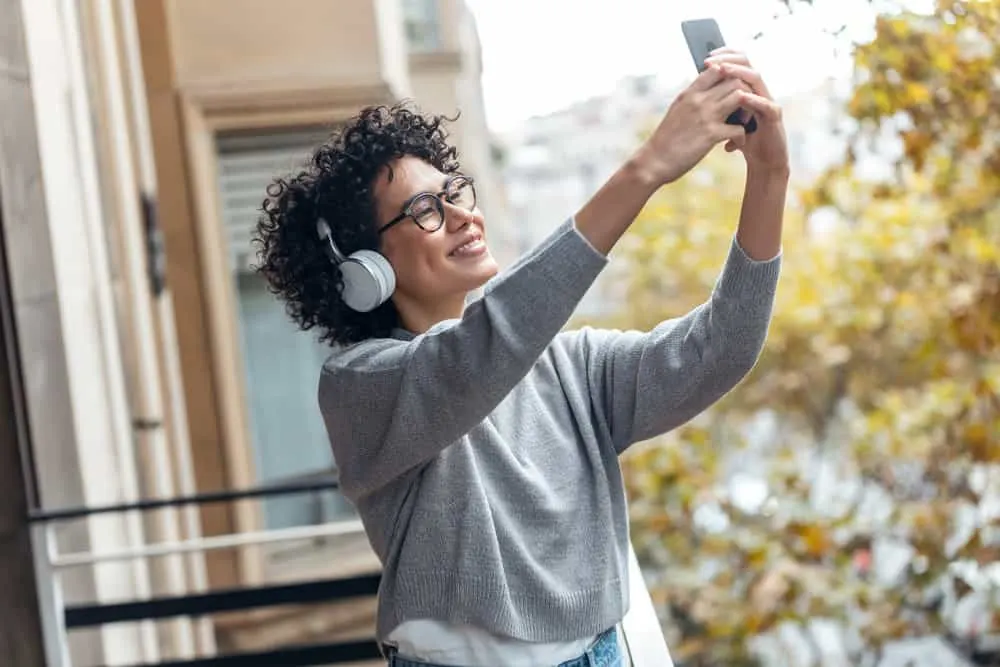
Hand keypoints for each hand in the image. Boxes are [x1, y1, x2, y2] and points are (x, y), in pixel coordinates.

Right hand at [632, 65, 752, 185]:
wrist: (653, 161)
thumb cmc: (665, 139)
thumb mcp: (677, 110)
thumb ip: (692, 98)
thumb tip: (706, 91)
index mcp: (690, 93)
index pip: (717, 68)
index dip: (730, 77)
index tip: (732, 92)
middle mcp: (698, 100)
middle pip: (734, 79)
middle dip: (745, 93)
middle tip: (743, 109)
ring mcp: (706, 116)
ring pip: (741, 96)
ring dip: (748, 110)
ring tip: (742, 123)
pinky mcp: (711, 135)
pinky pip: (739, 128)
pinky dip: (741, 137)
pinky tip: (735, 144)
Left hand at [704, 49, 788, 173]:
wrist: (764, 161)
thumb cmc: (745, 139)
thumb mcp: (726, 119)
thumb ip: (718, 104)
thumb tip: (698, 90)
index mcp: (747, 89)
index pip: (738, 63)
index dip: (724, 56)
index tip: (705, 57)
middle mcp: (759, 90)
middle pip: (747, 64)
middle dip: (728, 60)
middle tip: (709, 60)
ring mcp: (768, 101)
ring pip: (756, 79)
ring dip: (738, 73)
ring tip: (723, 70)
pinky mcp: (774, 116)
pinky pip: (765, 104)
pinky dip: (753, 99)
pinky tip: (741, 96)